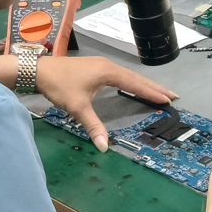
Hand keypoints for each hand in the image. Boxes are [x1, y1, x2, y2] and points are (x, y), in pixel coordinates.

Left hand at [34, 56, 175, 152]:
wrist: (39, 70)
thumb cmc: (59, 85)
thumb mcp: (77, 106)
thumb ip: (92, 125)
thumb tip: (104, 146)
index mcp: (108, 72)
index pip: (135, 84)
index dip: (152, 93)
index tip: (168, 100)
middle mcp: (108, 66)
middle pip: (137, 78)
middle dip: (154, 88)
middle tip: (172, 95)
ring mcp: (102, 65)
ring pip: (129, 76)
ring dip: (144, 84)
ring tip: (158, 92)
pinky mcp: (96, 67)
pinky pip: (121, 75)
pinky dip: (132, 82)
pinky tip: (134, 86)